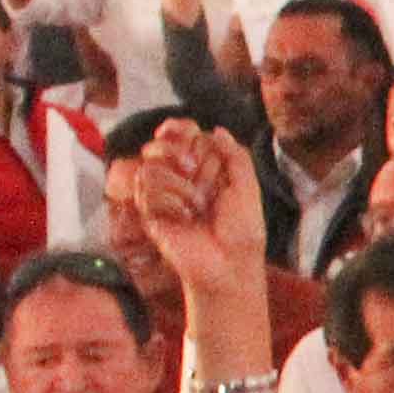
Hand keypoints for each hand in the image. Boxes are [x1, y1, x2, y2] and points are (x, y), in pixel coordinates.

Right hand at [121, 118, 269, 294]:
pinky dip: (169, 201)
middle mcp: (180, 177)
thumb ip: (235, 157)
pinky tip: (183, 217)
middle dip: (176, 153)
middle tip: (194, 172)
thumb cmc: (242, 229)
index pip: (180, 135)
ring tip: (196, 206)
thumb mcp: (247, 188)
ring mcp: (163, 195)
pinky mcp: (150, 214)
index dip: (178, 129)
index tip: (183, 131)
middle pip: (158, 146)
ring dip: (177, 184)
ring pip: (149, 167)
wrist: (229, 263)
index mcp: (203, 167)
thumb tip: (217, 130)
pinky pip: (146, 191)